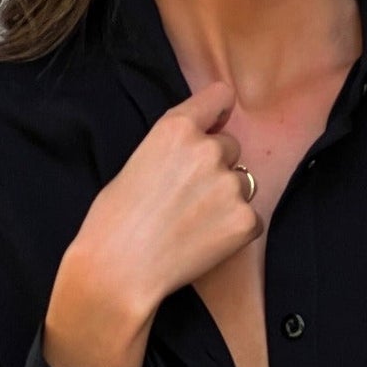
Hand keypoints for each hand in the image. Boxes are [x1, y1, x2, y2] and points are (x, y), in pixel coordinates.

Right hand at [42, 79, 262, 366]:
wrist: (120, 269)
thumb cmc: (115, 221)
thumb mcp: (138, 161)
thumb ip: (173, 148)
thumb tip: (194, 149)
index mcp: (177, 127)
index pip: (220, 96)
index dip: (218, 113)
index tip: (215, 125)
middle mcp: (208, 149)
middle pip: (231, 147)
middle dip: (217, 167)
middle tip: (189, 197)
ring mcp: (229, 185)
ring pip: (243, 184)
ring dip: (227, 199)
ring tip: (194, 224)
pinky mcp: (244, 221)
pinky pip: (252, 219)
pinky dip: (236, 232)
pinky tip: (205, 244)